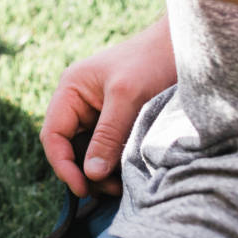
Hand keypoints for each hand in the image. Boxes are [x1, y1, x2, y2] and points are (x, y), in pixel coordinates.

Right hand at [39, 16, 175, 197]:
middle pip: (67, 146)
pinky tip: (128, 173)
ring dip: (100, 171)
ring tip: (122, 185)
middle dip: (84, 171)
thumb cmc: (151, 62)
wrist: (184, 46)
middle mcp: (78, 101)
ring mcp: (96, 111)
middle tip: (110, 190)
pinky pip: (106, 147)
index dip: (62, 164)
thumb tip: (90, 175)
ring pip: (87, 150)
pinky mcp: (117, 119)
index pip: (53, 134)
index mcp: (70, 89)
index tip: (83, 188)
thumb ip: (107, 136)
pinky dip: (113, 163)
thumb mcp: (127, 98)